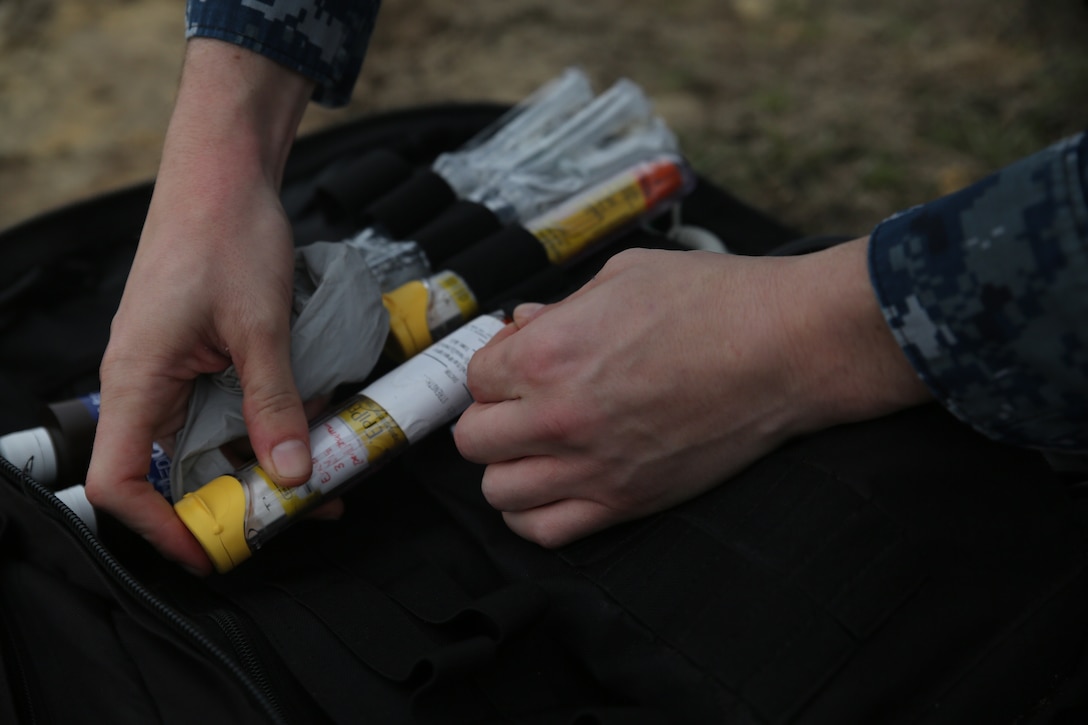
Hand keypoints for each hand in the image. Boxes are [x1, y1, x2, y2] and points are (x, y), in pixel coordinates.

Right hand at [85, 40, 315, 574]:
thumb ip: (274, 404)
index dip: (158, 526)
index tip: (211, 548)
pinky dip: (262, 428)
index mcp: (135, 379)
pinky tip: (310, 436)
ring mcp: (171, 370)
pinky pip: (224, 409)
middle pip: (169, 469)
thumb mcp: (261, 327)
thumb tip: (291, 474)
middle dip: (226, 502)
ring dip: (254, 466)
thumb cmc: (226, 235)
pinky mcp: (200, 356)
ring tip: (317, 484)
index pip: (119, 480)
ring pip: (205, 441)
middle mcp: (144, 382)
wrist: (225, 173)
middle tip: (286, 521)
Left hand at [454, 241, 930, 547]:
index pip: (474, 377)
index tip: (521, 361)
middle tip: (522, 403)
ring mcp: (592, 467)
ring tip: (536, 447)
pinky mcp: (626, 502)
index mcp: (548, 353)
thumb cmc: (714, 301)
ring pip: (498, 492)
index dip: (495, 365)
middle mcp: (558, 417)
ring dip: (508, 468)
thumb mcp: (622, 276)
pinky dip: (534, 515)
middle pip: (474, 439)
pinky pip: (544, 532)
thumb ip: (558, 308)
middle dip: (492, 416)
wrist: (786, 348)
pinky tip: (552, 487)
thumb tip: (523, 325)